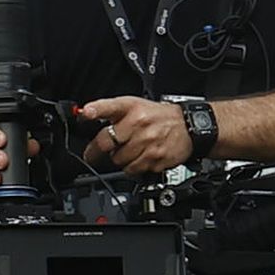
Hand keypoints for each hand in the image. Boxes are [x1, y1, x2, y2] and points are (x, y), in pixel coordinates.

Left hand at [78, 97, 192, 174]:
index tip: (86, 114)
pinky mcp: (157, 159)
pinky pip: (136, 169)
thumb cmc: (158, 116)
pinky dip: (135, 167)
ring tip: (128, 152)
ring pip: (119, 160)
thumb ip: (111, 112)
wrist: (189, 126)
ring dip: (119, 159)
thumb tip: (86, 117)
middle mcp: (139, 124)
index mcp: (131, 107)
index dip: (96, 110)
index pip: (110, 107)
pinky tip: (142, 157)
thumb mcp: (135, 105)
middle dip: (97, 151)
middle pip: (107, 143)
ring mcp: (149, 143)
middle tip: (93, 155)